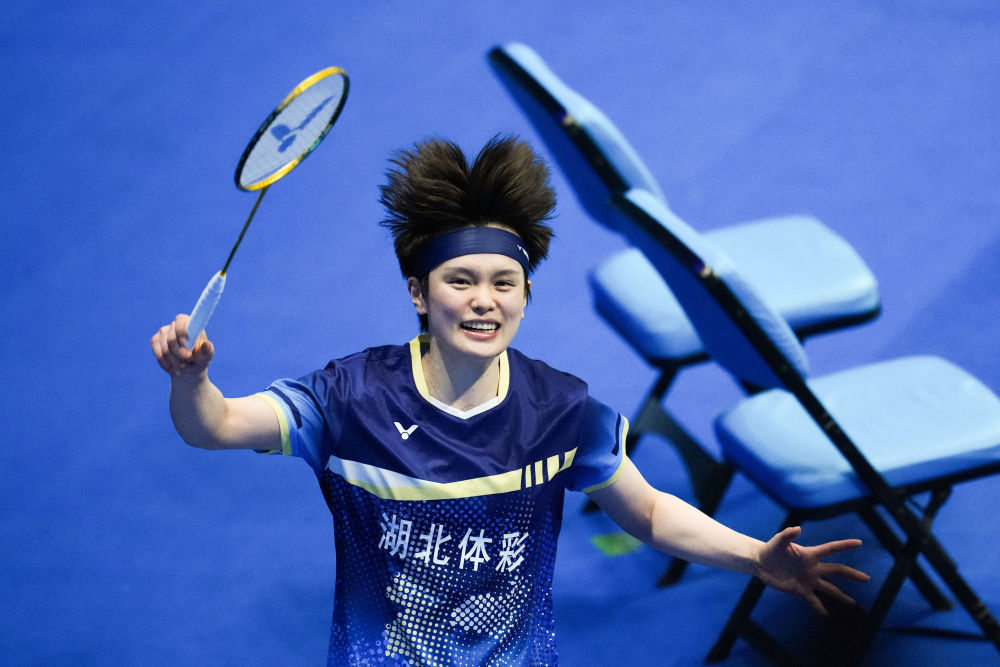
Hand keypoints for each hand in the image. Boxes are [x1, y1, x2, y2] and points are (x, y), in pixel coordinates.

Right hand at [151, 314, 214, 377]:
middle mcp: (174, 325)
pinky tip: (173, 366)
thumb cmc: (200, 359)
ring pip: (165, 350)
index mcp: (189, 323)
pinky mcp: (155, 341)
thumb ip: (208, 350)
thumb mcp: (207, 356)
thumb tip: (206, 345)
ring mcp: (163, 332)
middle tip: (188, 360)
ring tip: (183, 365)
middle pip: (171, 339)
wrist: (189, 369)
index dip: (182, 332)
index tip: (186, 344)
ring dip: (175, 361)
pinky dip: (167, 364)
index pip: (181, 321)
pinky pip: (159, 355)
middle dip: (180, 353)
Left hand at [754, 526, 869, 615]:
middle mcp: (813, 568)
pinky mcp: (800, 590)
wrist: (760, 563)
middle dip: (851, 575)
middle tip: (866, 579)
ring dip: (841, 596)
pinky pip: (813, 601)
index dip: (844, 545)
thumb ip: (787, 535)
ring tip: (853, 604)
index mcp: (810, 554)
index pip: (830, 549)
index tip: (859, 543)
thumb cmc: (770, 549)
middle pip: (836, 571)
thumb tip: (797, 528)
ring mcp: (808, 580)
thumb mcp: (778, 541)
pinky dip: (820, 608)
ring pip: (829, 589)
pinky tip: (828, 616)